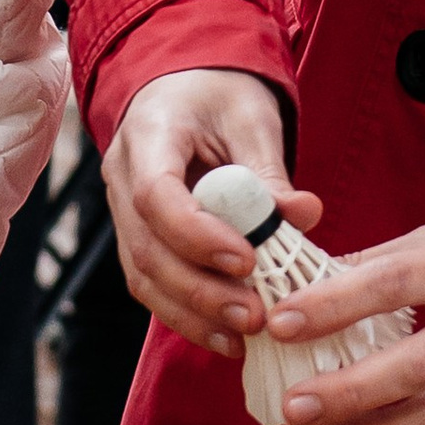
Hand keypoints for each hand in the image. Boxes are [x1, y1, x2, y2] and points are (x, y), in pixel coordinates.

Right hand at [103, 67, 322, 355]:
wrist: (184, 87)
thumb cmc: (218, 93)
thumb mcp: (251, 116)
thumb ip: (270, 170)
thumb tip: (302, 216)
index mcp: (149, 134)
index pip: (156, 195)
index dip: (197, 236)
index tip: (246, 262)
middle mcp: (123, 176)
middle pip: (146, 248)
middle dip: (201, 291)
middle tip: (256, 316)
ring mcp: (123, 211)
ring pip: (144, 276)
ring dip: (193, 314)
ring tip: (243, 336)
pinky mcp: (138, 237)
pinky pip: (152, 284)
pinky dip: (187, 314)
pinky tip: (226, 337)